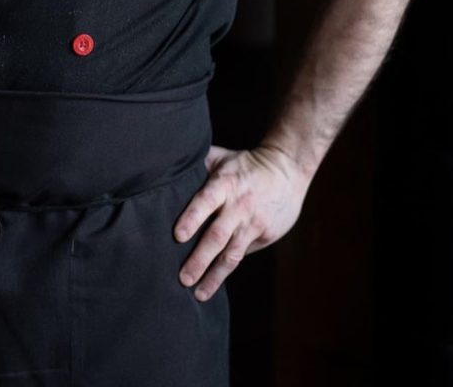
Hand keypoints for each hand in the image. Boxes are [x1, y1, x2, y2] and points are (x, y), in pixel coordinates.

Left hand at [173, 144, 309, 301]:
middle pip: (217, 236)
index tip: (177, 237)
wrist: (286, 169)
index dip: (192, 218)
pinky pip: (243, 254)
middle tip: (182, 279)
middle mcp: (239, 206)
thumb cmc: (244, 163)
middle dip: (199, 260)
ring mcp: (254, 223)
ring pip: (232, 255)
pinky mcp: (265, 235)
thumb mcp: (221, 157)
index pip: (205, 202)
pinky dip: (228, 269)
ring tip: (198, 294)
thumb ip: (197, 165)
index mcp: (225, 184)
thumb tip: (165, 168)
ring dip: (214, 276)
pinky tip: (214, 282)